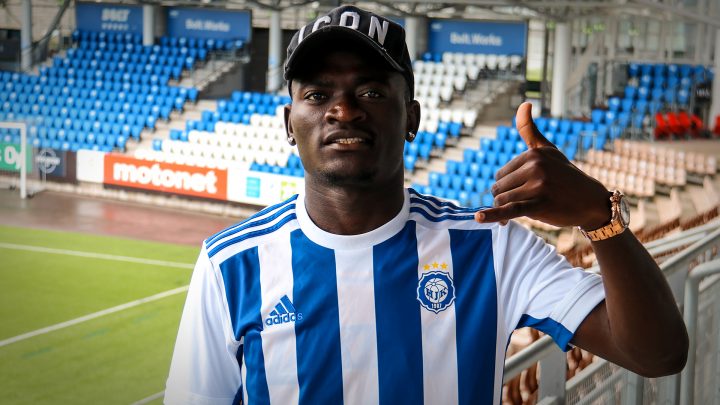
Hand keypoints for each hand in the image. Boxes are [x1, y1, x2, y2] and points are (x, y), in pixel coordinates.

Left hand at [474, 102, 610, 229]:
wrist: (590, 200)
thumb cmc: (565, 175)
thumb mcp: (548, 150)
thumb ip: (530, 130)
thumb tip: (524, 103)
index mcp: (533, 154)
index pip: (501, 174)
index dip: (507, 186)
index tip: (521, 191)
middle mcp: (535, 167)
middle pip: (499, 188)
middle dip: (506, 198)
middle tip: (524, 203)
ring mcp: (538, 186)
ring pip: (503, 200)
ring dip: (505, 210)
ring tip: (522, 211)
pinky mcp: (540, 204)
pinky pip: (510, 210)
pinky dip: (493, 215)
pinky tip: (478, 217)